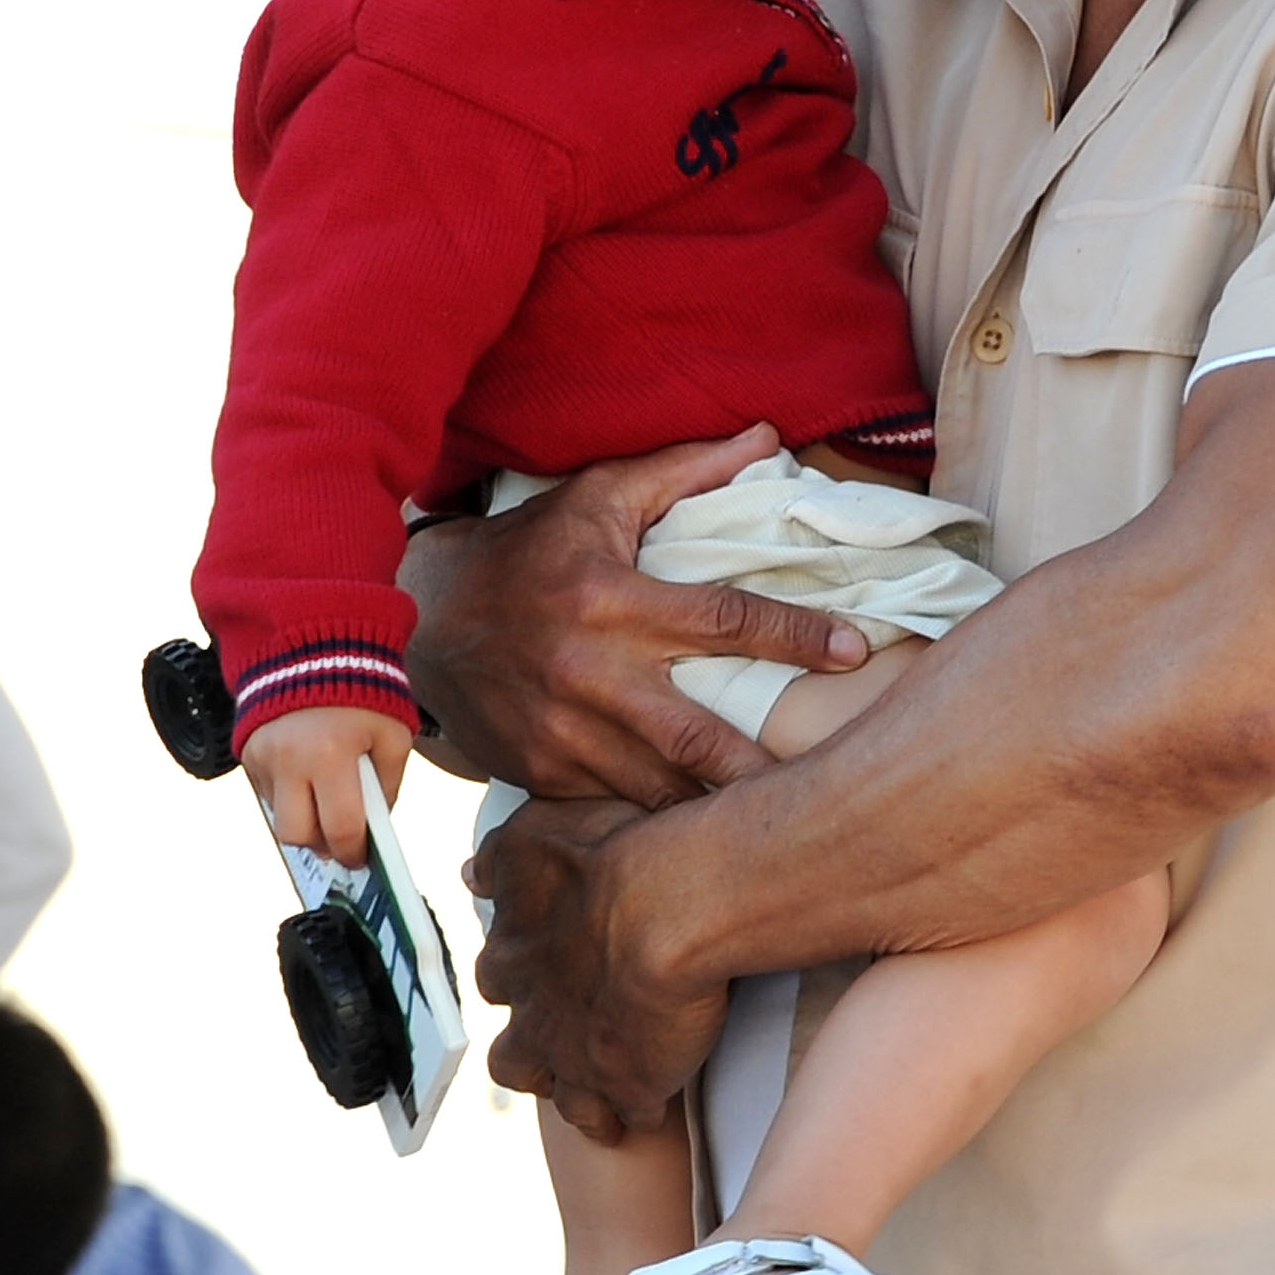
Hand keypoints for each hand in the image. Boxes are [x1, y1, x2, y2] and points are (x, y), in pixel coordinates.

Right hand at [241, 706, 410, 868]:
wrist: (316, 645)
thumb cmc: (363, 691)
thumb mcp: (393, 735)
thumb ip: (387, 786)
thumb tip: (374, 829)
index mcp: (331, 754)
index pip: (340, 829)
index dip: (353, 852)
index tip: (362, 858)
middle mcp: (289, 759)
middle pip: (297, 834)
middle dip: (321, 844)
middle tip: (340, 836)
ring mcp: (262, 756)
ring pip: (278, 817)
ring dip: (303, 819)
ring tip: (325, 796)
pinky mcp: (247, 752)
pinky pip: (267, 794)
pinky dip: (288, 796)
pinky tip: (307, 774)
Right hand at [400, 425, 867, 809]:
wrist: (422, 620)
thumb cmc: (528, 552)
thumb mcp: (598, 498)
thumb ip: (684, 471)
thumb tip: (766, 437)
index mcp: (611, 598)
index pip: (722, 620)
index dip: (793, 636)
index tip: (852, 652)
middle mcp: (588, 671)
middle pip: (695, 736)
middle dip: (761, 766)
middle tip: (827, 786)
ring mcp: (562, 731)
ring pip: (658, 787)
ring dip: (718, 808)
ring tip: (776, 822)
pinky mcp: (540, 772)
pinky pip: (613, 806)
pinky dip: (658, 818)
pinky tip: (703, 837)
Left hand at [470, 793, 725, 1139]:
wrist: (667, 907)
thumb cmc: (607, 858)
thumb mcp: (534, 834)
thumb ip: (500, 856)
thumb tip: (471, 872)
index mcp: (513, 958)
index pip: (499, 982)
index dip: (520, 983)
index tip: (541, 978)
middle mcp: (536, 1017)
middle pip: (518, 1059)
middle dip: (537, 1058)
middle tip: (565, 1050)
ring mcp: (580, 1060)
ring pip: (570, 1102)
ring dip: (585, 1100)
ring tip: (606, 1100)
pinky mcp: (631, 1086)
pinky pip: (632, 1117)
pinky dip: (642, 1113)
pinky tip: (657, 1105)